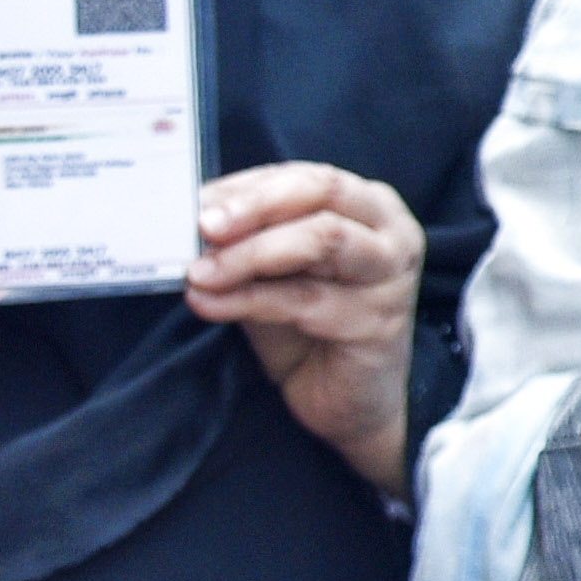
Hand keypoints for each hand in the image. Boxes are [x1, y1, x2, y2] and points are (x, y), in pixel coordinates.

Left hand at [188, 162, 428, 492]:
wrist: (345, 403)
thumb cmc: (309, 327)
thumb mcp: (273, 272)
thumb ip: (246, 241)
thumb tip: (188, 217)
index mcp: (369, 206)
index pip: (306, 177)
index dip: (247, 187)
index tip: (193, 202)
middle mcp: (391, 233)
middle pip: (323, 193)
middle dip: (254, 207)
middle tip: (202, 226)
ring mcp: (391, 277)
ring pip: (321, 240)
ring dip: (249, 254)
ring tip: (198, 272)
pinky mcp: (378, 323)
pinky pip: (304, 300)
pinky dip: (247, 299)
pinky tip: (208, 303)